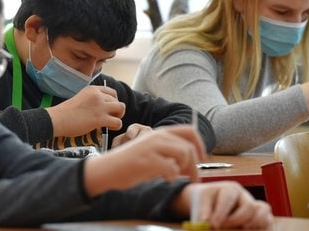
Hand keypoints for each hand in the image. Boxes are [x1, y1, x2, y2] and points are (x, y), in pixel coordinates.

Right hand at [47, 85, 124, 136]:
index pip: (112, 92)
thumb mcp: (80, 98)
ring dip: (119, 116)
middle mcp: (98, 95)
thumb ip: (92, 100)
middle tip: (109, 117)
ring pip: (121, 108)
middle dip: (116, 110)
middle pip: (117, 100)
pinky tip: (109, 127)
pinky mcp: (100, 119)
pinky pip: (118, 122)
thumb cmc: (65, 113)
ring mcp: (100, 106)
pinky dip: (116, 126)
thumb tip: (101, 108)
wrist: (57, 119)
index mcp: (92, 89)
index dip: (114, 101)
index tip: (109, 108)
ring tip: (111, 122)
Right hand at [84, 125, 205, 195]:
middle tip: (191, 177)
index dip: (200, 144)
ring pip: (184, 155)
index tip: (202, 157)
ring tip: (174, 177)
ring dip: (185, 170)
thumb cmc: (130, 164)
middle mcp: (157, 136)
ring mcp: (153, 147)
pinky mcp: (148, 161)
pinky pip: (172, 169)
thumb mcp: (150, 151)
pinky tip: (163, 178)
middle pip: (189, 147)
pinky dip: (172, 177)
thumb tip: (191, 161)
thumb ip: (168, 151)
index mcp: (159, 133)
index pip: (189, 131)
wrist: (107, 169)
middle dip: (194, 165)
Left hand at [175, 181, 272, 229]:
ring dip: (253, 225)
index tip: (213, 225)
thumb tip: (207, 223)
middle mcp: (245, 197)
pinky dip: (261, 229)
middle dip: (236, 220)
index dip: (221, 213)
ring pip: (264, 214)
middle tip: (223, 228)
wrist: (211, 203)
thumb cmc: (207, 201)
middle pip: (249, 207)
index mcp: (230, 189)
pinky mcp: (261, 219)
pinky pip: (268, 224)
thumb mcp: (202, 201)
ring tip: (240, 229)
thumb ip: (204, 211)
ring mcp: (255, 208)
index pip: (229, 198)